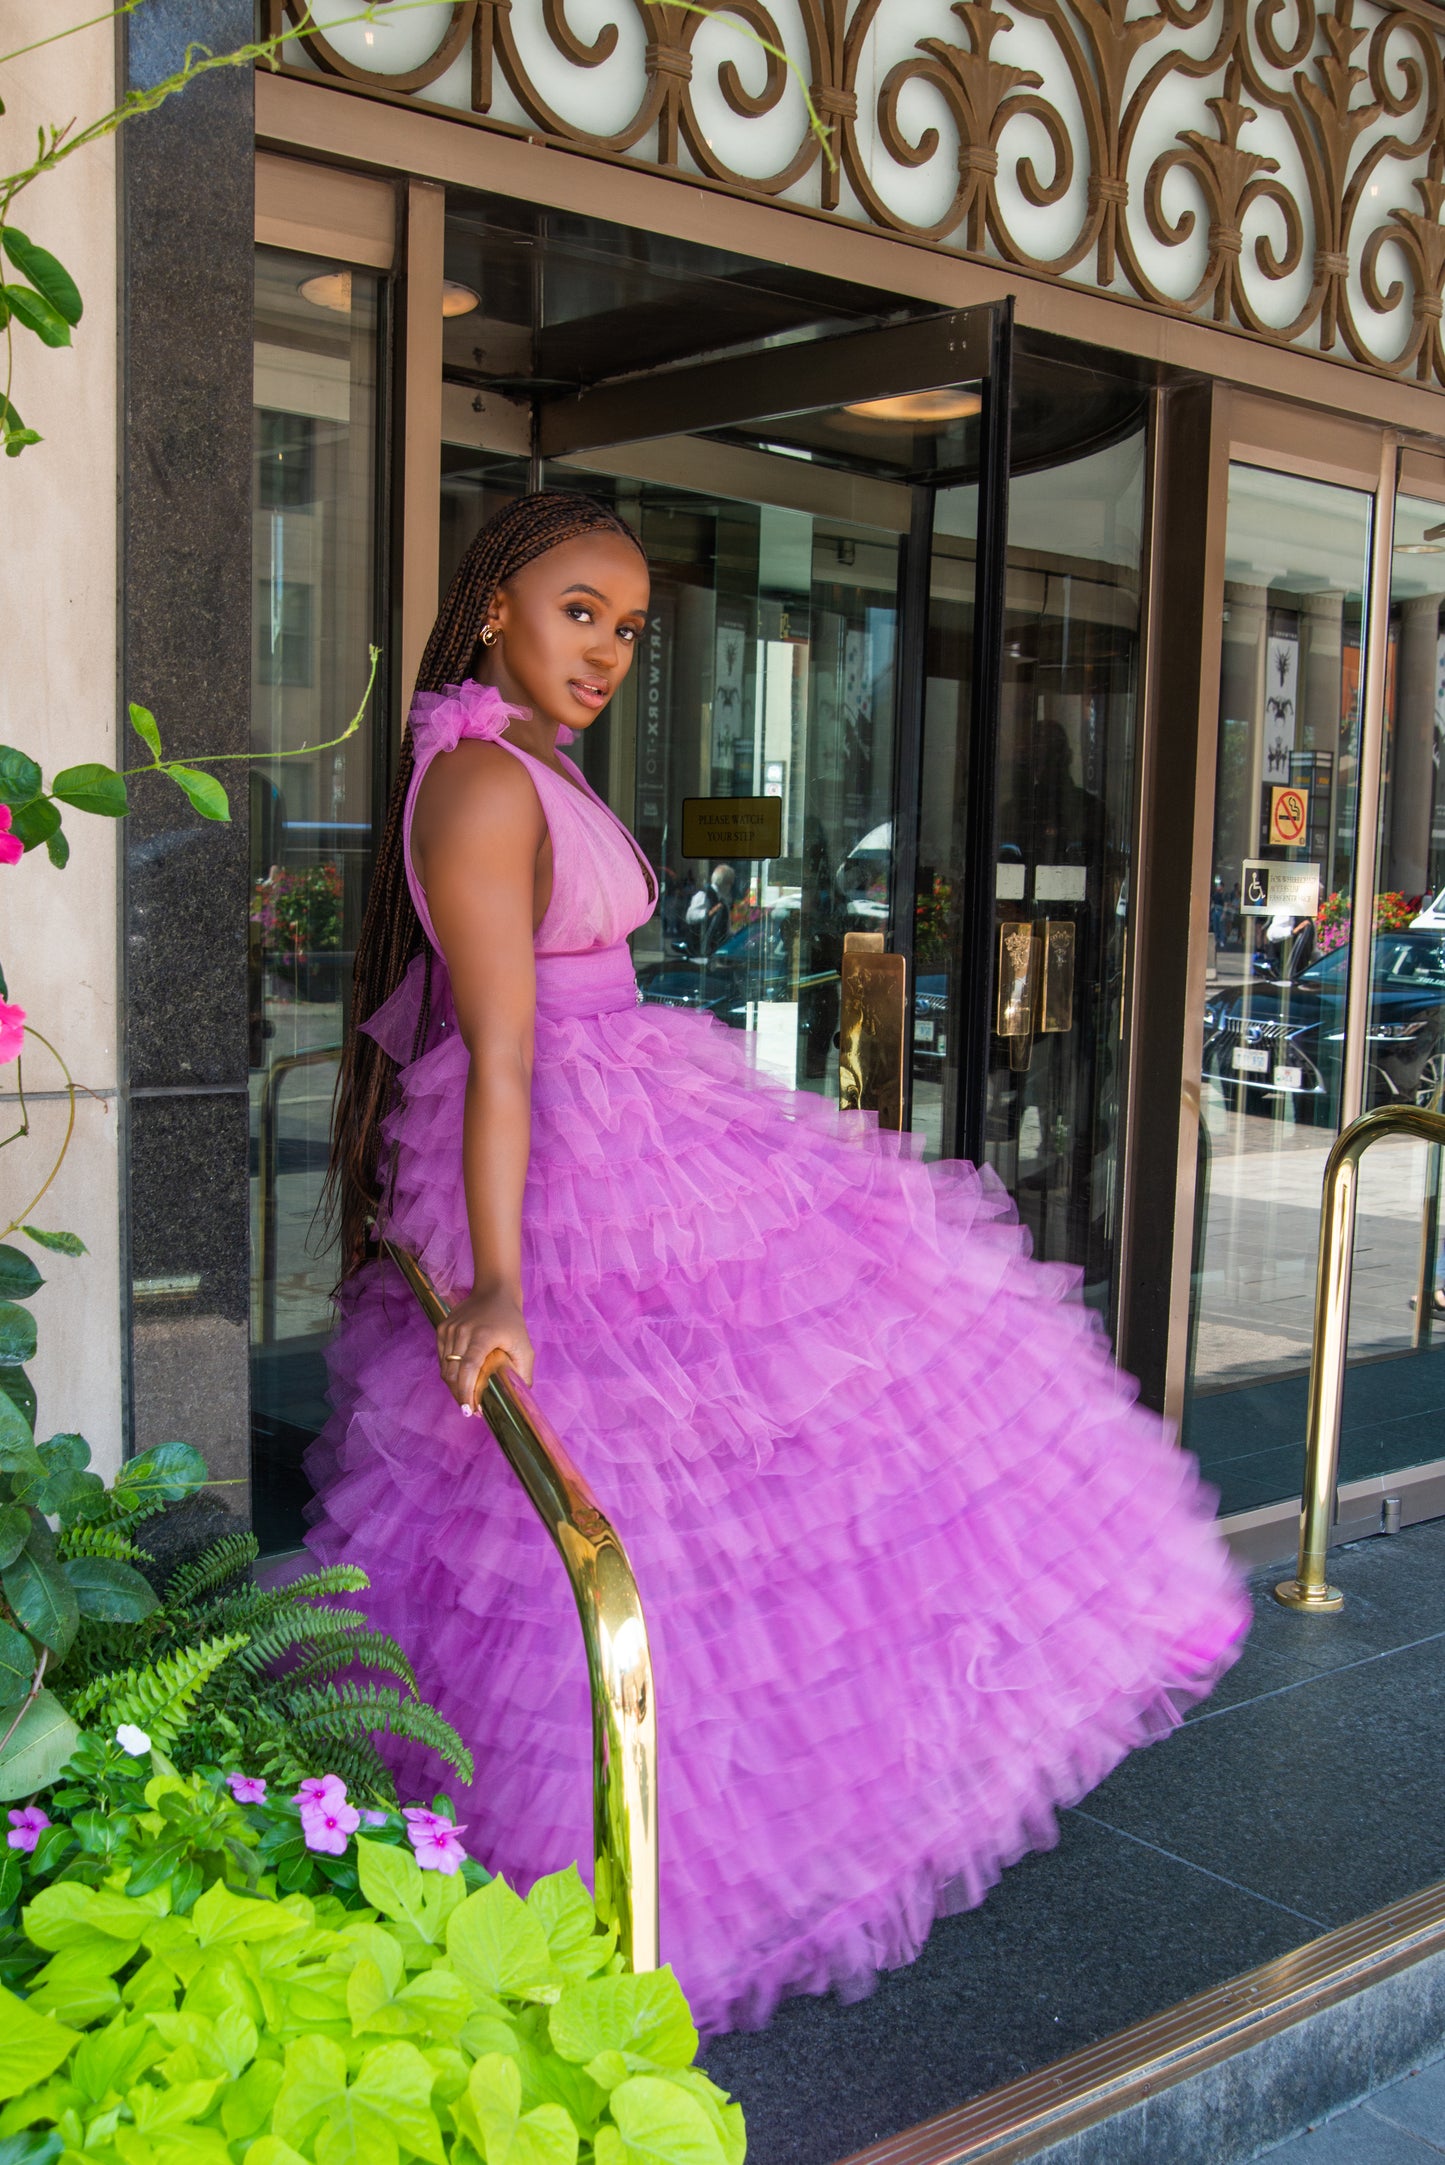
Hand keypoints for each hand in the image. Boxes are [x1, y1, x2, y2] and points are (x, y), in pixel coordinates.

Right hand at [437, 1287, 534, 1411]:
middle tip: (471, 1410)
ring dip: (454, 1386)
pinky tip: (461, 1379)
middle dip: (460, 1396)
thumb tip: (520, 1397)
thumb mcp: (524, 1345)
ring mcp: (449, 1329)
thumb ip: (523, 1371)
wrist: (494, 1291)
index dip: (466, 1392)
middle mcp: (462, 1331)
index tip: (471, 1410)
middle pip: (453, 1373)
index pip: (468, 1368)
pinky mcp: (442, 1329)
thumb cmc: (511, 1320)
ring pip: (445, 1368)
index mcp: (482, 1335)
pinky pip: (442, 1358)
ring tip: (466, 1398)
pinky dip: (449, 1372)